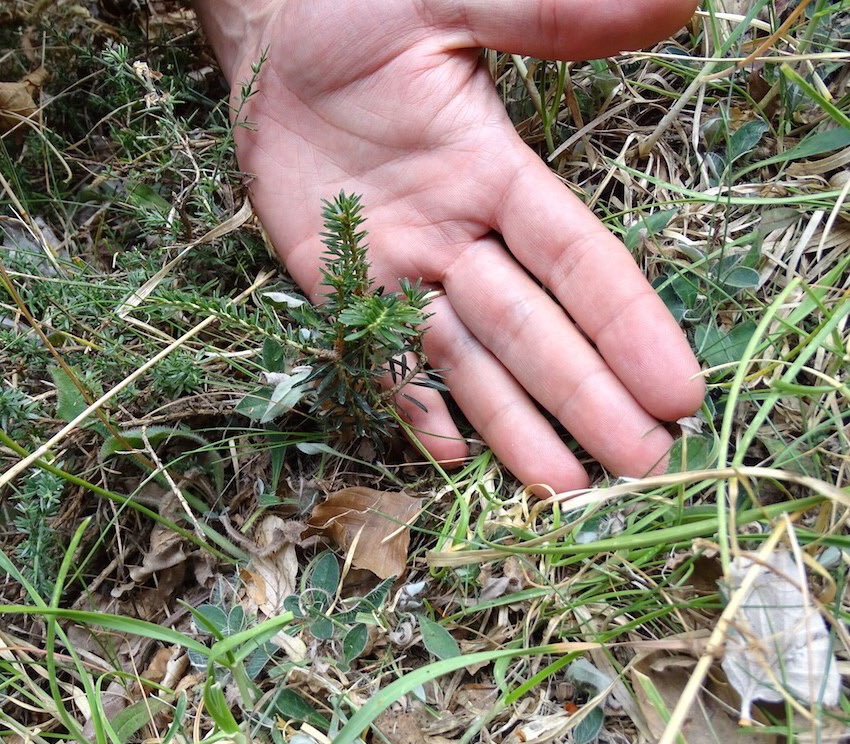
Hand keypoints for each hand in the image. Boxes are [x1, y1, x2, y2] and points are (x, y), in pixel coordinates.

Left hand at [194, 0, 704, 492]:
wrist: (272, 31)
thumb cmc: (358, 9)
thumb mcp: (451, 4)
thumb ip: (546, 15)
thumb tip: (673, 4)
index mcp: (494, 171)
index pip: (575, 260)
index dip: (625, 323)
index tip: (676, 388)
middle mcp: (456, 232)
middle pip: (530, 325)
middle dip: (585, 394)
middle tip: (644, 463)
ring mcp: (398, 264)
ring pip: (465, 356)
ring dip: (515, 420)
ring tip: (563, 490)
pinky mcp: (340, 281)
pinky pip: (382, 351)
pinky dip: (415, 401)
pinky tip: (453, 452)